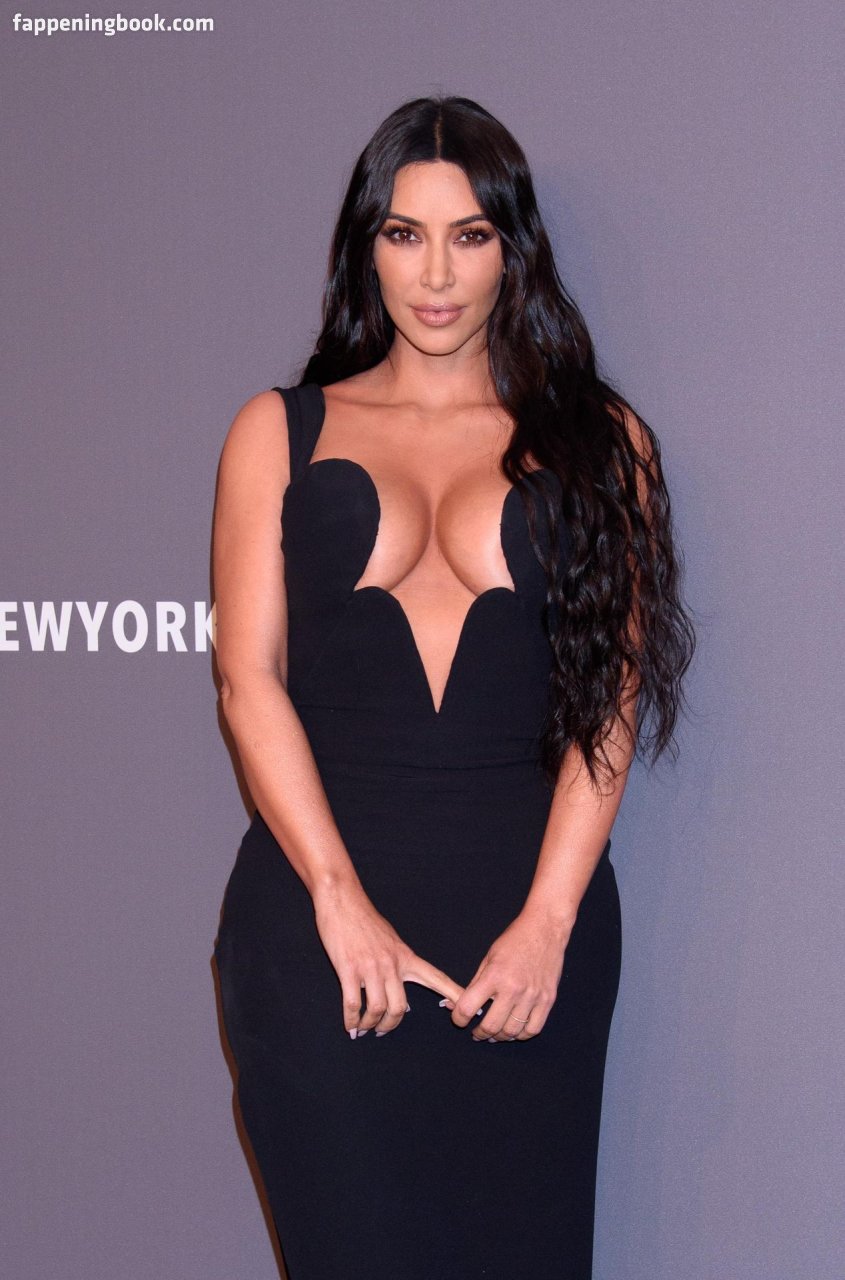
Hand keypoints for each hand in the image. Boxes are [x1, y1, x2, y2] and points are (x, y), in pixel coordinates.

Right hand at [313, 882, 463, 1038]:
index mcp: (406, 956)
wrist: (343, 900)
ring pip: (377, 1009)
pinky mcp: (348, 969)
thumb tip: (398, 983)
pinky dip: (352, 1020)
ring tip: (364, 1028)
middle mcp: (392, 964)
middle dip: (390, 1024)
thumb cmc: (365, 919)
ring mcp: (370, 967)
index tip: (465, 1008)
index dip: (452, 994)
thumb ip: (398, 961)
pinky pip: (353, 1004)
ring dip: (370, 1024)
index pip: (435, 978)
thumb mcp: (391, 939)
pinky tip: (350, 1025)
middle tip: (381, 1029)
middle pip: (400, 1007)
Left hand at [442, 910, 571, 1040]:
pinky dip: (521, 1034)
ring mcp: (532, 996)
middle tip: (477, 1033)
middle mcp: (513, 989)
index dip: (458, 1018)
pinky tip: (515, 1030)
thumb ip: (474, 985)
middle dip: (479, 1033)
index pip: (468, 1007)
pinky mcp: (548, 1000)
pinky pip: (533, 1028)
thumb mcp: (488, 958)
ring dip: (500, 1037)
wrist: (545, 929)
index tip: (459, 1020)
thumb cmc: (514, 941)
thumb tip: (455, 1005)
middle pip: (491, 1026)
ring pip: (512, 1032)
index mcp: (494, 976)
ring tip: (495, 1033)